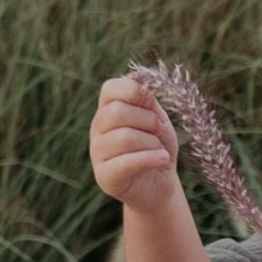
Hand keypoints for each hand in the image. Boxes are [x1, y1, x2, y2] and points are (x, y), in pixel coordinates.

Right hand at [90, 75, 179, 212]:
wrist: (160, 184)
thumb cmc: (157, 148)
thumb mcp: (157, 119)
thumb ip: (147, 100)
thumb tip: (136, 77)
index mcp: (108, 110)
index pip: (110, 89)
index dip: (134, 91)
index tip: (152, 103)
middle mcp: (97, 129)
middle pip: (116, 112)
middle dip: (146, 119)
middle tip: (158, 131)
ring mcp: (97, 153)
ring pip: (124, 137)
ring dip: (151, 142)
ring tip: (159, 150)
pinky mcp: (105, 176)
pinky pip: (126, 162)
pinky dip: (150, 158)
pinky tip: (163, 159)